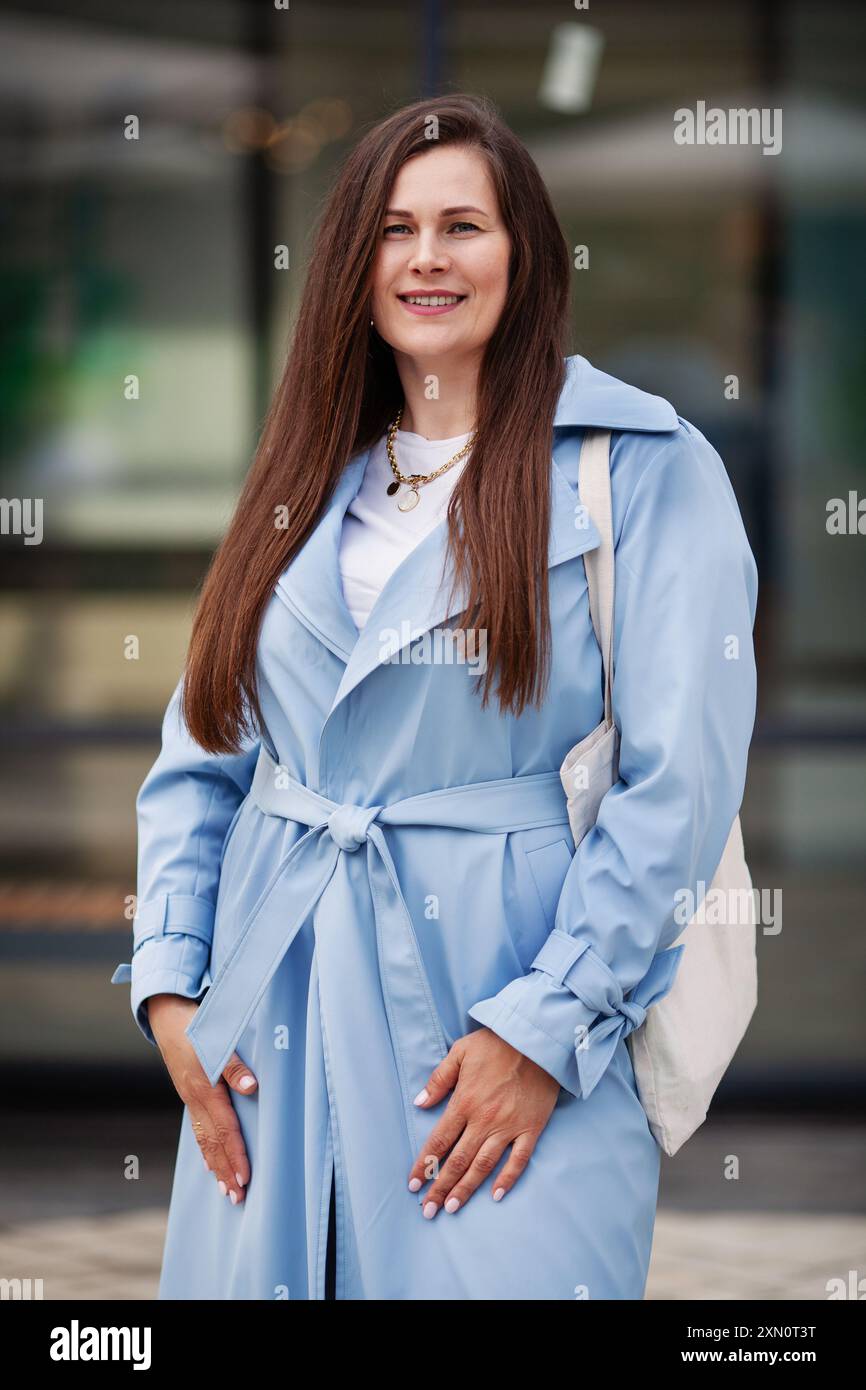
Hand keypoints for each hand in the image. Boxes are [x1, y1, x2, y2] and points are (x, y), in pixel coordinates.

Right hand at [146, 993, 257, 1205]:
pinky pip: (198, 1128)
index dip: (235, 1155)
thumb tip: (252, 1087)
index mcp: (204, 1088)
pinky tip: (210, 1164)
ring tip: (226, 1191)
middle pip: (213, 1143)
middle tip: (238, 1199)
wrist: (167, 1014)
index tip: (245, 1179)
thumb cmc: (197, 1024)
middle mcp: (195, 1098)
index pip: (224, 1130)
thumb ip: (235, 1065)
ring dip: (216, 1166)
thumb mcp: (217, 1039)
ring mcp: (189, 1099)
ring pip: (204, 1139)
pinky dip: (206, 1149)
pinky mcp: (189, 1095)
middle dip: (226, 1171)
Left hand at [407, 1027, 559, 1217]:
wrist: (536, 1039)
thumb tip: (419, 1103)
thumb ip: (439, 1080)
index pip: (439, 1141)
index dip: (424, 1165)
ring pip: (484, 1165)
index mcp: (464, 1102)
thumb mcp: (460, 1052)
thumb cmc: (496, 1043)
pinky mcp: (531, 1128)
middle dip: (440, 1187)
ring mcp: (509, 1126)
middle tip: (428, 1210)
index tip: (413, 1185)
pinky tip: (496, 1195)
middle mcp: (484, 1120)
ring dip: (466, 1188)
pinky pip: (519, 1159)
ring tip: (452, 1208)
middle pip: (457, 1160)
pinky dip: (508, 1179)